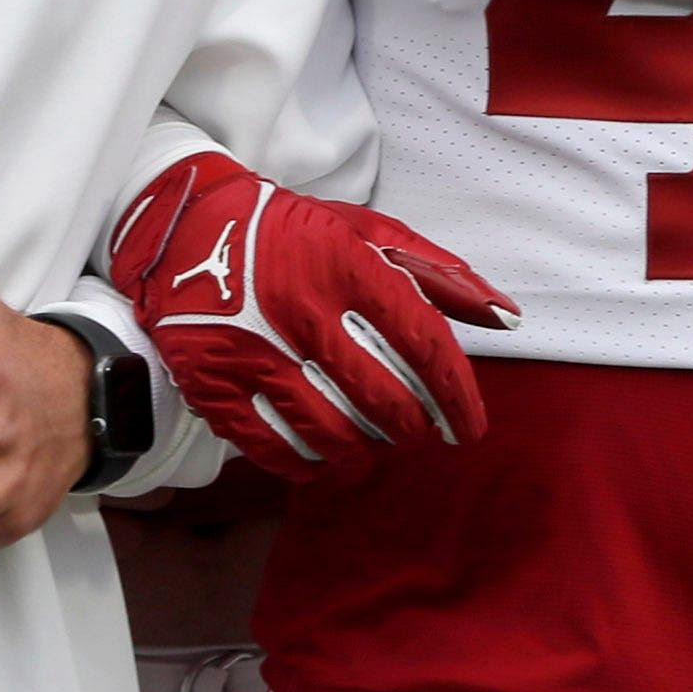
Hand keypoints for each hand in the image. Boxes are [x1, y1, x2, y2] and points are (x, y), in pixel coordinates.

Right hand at [108, 152, 515, 475]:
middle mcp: (301, 312)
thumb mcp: (371, 232)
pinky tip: (324, 463)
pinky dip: (303, 463)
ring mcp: (250, 350)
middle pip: (379, 396)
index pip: (422, 345)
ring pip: (327, 429)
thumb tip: (508, 319)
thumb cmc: (293, 231)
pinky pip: (266, 443)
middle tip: (421, 435)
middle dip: (412, 428)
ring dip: (364, 452)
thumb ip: (442, 275)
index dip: (455, 396)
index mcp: (348, 268)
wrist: (184, 227)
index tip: (468, 429)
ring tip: (378, 450)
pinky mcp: (210, 379)